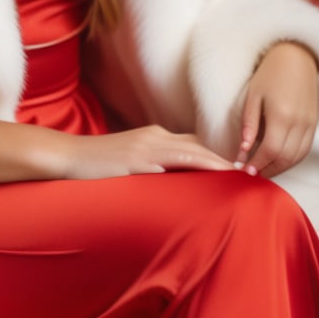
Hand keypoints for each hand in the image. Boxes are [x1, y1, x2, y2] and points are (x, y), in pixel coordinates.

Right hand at [60, 125, 233, 179]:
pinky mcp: (138, 158)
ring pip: (192, 150)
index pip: (193, 143)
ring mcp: (146, 146)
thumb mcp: (127, 163)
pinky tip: (211, 176)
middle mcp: (154, 136)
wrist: (67, 156)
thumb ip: (149, 166)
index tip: (238, 170)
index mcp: (153, 136)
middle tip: (251, 173)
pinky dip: (197, 166)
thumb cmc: (95, 165)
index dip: (216, 156)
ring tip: (241, 175)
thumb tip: (167, 182)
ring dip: (218, 163)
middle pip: (199, 145)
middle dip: (225, 159)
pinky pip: (174, 161)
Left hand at [234, 41, 318, 177]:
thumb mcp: (253, 95)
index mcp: (282, 115)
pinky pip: (304, 150)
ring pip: (296, 158)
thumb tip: (243, 150)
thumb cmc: (270, 74)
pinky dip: (291, 160)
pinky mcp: (314, 125)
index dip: (256, 164)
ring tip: (262, 170)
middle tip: (250, 173)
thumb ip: (249, 124)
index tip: (243, 169)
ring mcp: (309, 125)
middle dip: (267, 170)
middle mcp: (299, 123)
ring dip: (279, 168)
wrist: (297, 57)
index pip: (270, 151)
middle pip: (284, 159)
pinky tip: (277, 161)